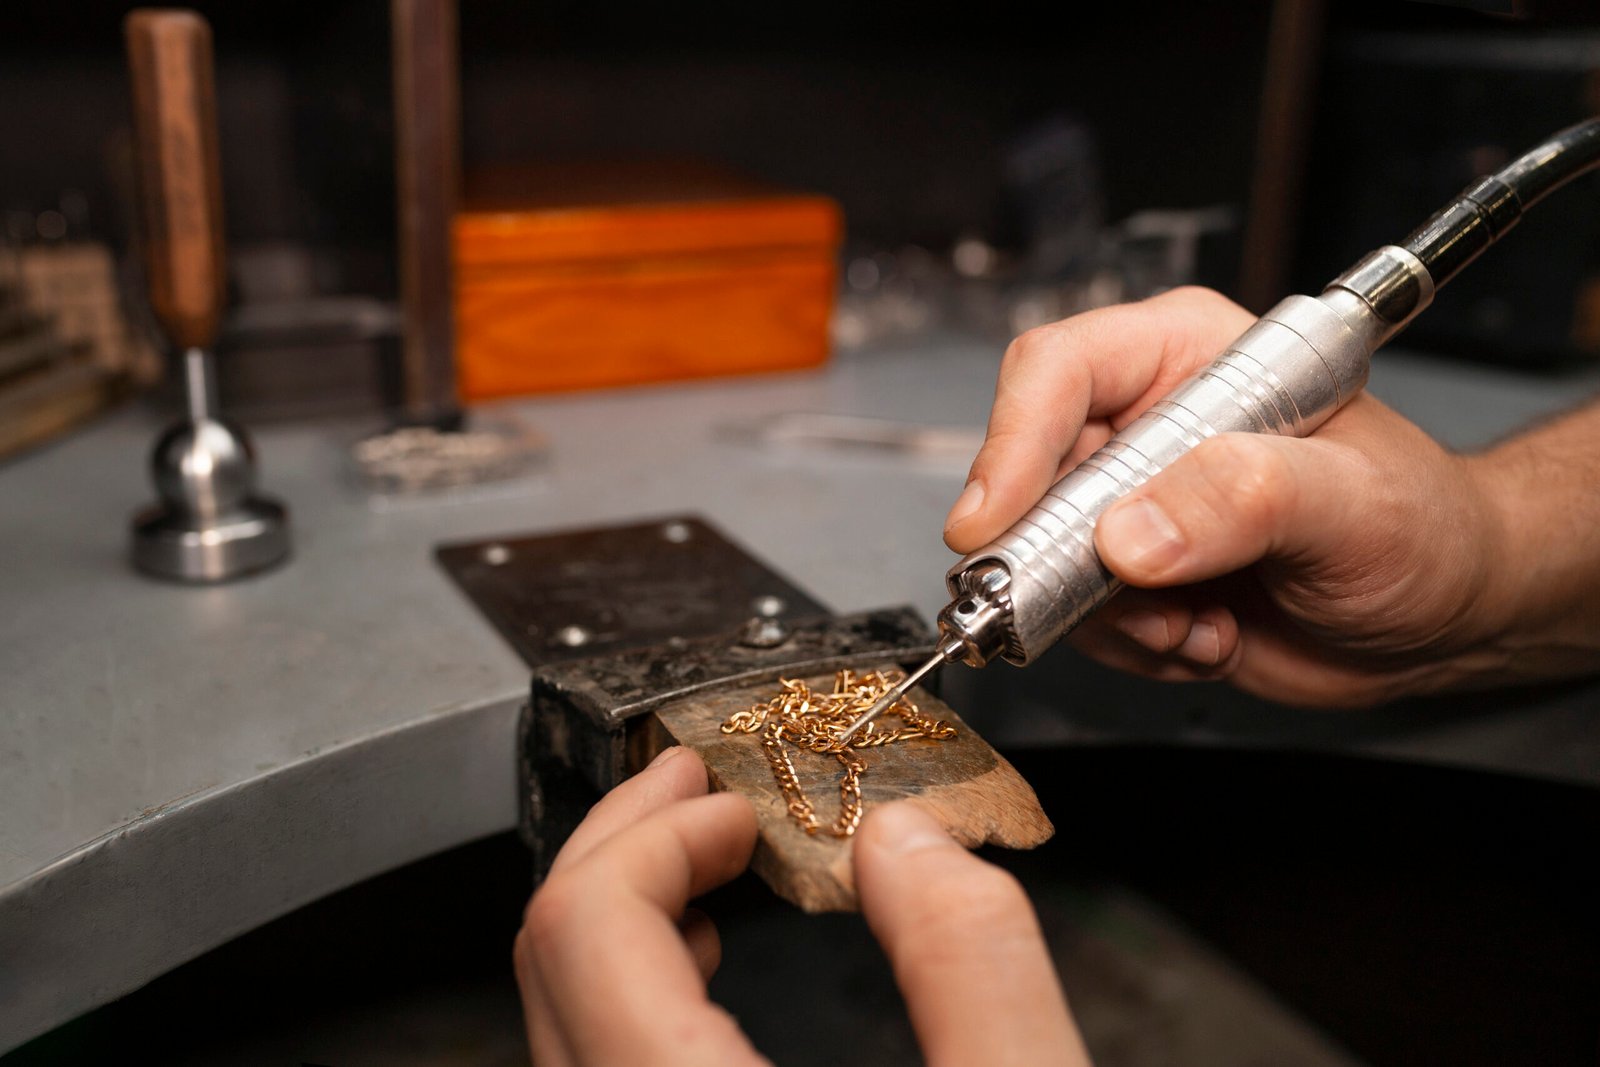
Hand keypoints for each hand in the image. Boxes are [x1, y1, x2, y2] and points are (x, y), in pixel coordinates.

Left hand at [515, 747, 1089, 1065]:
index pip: (586, 925)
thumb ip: (976, 965)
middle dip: (628, 842)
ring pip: (559, 1007)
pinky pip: (591, 1049)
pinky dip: (630, 975)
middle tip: (697, 786)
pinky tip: (700, 956)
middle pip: (552, 955)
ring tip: (703, 851)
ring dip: (624, 905)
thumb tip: (915, 839)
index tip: (733, 802)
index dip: (655, 831)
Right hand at [944, 287, 1519, 706]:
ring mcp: (1135, 507)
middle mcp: (1147, 426)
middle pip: (1032, 475)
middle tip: (1115, 605)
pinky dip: (1137, 650)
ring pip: (1046, 564)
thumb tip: (1129, 536)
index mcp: (1190, 359)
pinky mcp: (1133, 579)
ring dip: (1115, 620)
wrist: (1442, 615)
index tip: (991, 524)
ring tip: (1200, 625)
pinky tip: (1208, 638)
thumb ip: (1244, 499)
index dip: (1012, 443)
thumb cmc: (1422, 526)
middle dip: (1062, 559)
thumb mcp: (1350, 502)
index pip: (1060, 373)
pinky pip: (1079, 622)